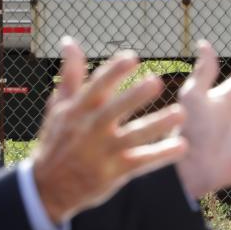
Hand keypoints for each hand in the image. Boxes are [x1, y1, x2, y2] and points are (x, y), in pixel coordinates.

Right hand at [31, 37, 187, 223]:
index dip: (113, 72)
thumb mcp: (60, 107)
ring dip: (157, 125)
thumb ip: (70, 74)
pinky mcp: (115, 173)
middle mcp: (91, 129)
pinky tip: (182, 146)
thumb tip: (70, 41)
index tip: (132, 58)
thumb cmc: (57, 140)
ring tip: (181, 113)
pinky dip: (161, 155)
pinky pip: (142, 162)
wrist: (48, 188)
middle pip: (114, 110)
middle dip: (134, 97)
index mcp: (78, 110)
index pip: (96, 87)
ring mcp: (103, 152)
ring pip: (133, 137)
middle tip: (156, 82)